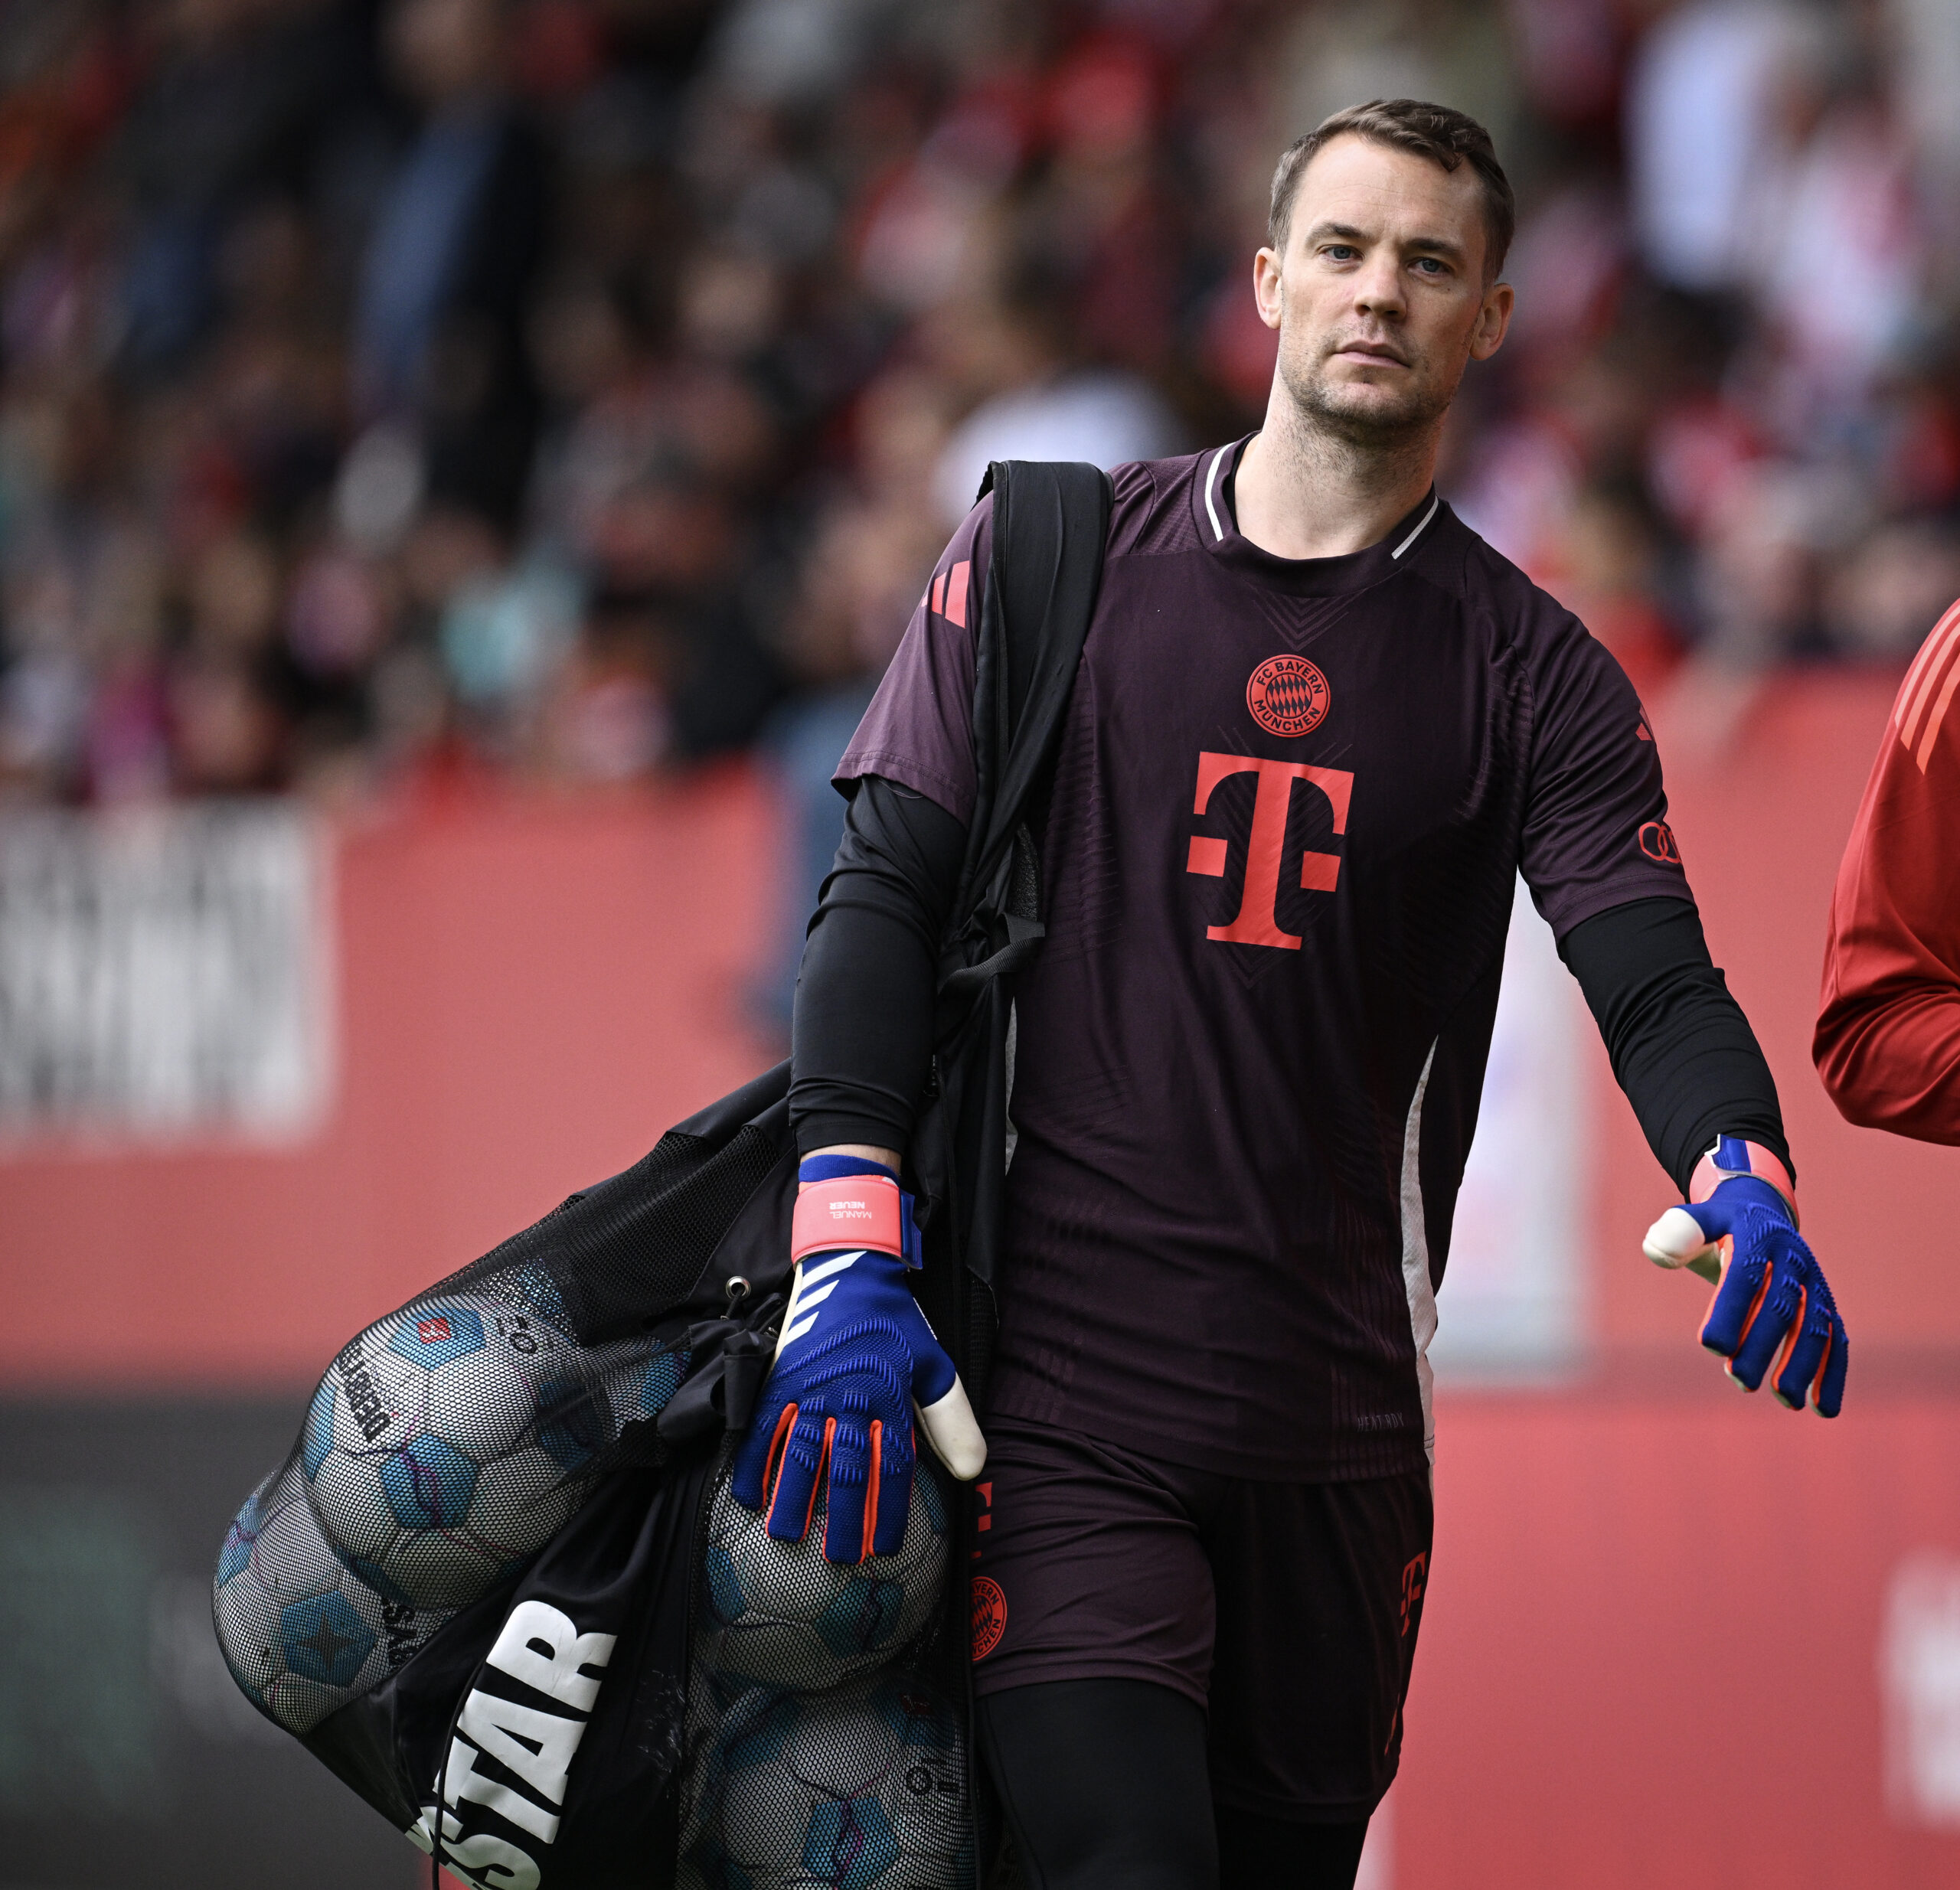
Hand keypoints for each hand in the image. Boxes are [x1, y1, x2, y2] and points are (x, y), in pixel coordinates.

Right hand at [730, 1157, 984, 1562]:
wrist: (850, 1266)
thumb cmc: (896, 1323)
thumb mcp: (934, 1364)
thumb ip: (952, 1419)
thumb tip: (973, 1471)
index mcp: (888, 1397)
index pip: (890, 1465)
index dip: (887, 1509)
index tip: (883, 1548)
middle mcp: (848, 1397)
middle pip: (844, 1467)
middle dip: (842, 1518)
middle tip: (838, 1558)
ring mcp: (810, 1388)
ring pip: (799, 1453)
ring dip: (793, 1497)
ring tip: (786, 1535)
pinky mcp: (781, 1378)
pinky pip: (764, 1426)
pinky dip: (754, 1460)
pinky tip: (749, 1492)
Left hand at [1643, 1140, 1846, 1415]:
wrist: (1761, 1210)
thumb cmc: (1719, 1226)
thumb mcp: (1697, 1219)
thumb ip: (1676, 1231)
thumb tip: (1656, 1250)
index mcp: (1756, 1237)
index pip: (1745, 1276)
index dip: (1731, 1310)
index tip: (1712, 1347)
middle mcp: (1792, 1260)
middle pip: (1780, 1308)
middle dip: (1762, 1346)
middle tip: (1741, 1381)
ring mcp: (1814, 1282)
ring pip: (1815, 1327)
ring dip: (1803, 1366)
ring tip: (1784, 1400)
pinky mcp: (1826, 1304)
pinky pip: (1836, 1340)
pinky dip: (1833, 1374)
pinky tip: (1823, 1410)